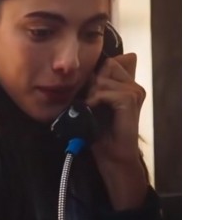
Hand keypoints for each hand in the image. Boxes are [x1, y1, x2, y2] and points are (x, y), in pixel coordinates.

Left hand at [85, 53, 148, 209]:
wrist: (112, 156)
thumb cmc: (102, 132)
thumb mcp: (95, 104)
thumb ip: (95, 86)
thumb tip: (85, 72)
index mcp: (128, 84)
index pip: (109, 62)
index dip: (96, 74)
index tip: (90, 93)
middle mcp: (134, 85)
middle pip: (107, 65)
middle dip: (93, 83)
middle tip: (91, 102)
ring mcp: (134, 92)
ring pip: (103, 79)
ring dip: (92, 94)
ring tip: (92, 109)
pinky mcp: (130, 100)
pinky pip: (105, 91)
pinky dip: (95, 100)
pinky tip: (93, 111)